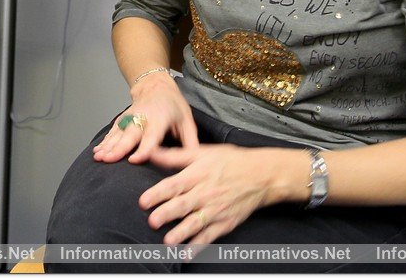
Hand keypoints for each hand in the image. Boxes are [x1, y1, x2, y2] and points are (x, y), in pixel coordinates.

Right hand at [93, 72, 196, 164]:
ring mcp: (130, 116)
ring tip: (99, 157)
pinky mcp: (123, 118)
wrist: (155, 83)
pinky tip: (97, 151)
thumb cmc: (173, 104)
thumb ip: (190, 141)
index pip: (151, 135)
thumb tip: (195, 161)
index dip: (144, 148)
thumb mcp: (187, 120)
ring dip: (108, 145)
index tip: (134, 160)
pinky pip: (113, 130)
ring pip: (118, 132)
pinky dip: (105, 140)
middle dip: (119, 147)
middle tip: (108, 160)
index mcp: (160, 118)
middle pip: (130, 134)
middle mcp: (143, 117)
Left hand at [139, 144, 298, 246]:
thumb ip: (174, 155)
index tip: (143, 201)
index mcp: (197, 175)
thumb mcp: (202, 152)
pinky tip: (187, 253)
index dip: (158, 194)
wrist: (261, 176)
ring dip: (181, 233)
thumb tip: (150, 152)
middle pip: (183, 205)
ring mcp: (216, 210)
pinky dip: (198, 246)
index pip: (174, 185)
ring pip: (196, 223)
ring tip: (168, 241)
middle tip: (152, 221)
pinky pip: (209, 236)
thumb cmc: (230, 161)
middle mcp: (205, 193)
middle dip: (167, 214)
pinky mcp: (225, 223)